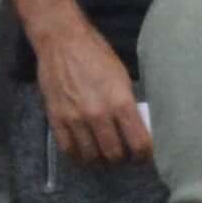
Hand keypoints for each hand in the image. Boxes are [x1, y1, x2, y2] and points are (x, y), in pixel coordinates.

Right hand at [34, 22, 150, 165]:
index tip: (145, 156)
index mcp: (120, 102)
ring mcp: (75, 119)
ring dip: (101, 161)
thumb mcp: (122, 77)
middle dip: (123, 160)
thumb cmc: (97, 55)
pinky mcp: (56, 119)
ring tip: (105, 157)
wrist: (62, 41)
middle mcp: (98, 115)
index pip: (138, 143)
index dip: (144, 155)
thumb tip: (137, 127)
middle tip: (125, 157)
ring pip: (91, 157)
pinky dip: (78, 157)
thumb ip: (128, 104)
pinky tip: (85, 154)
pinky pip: (68, 150)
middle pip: (115, 154)